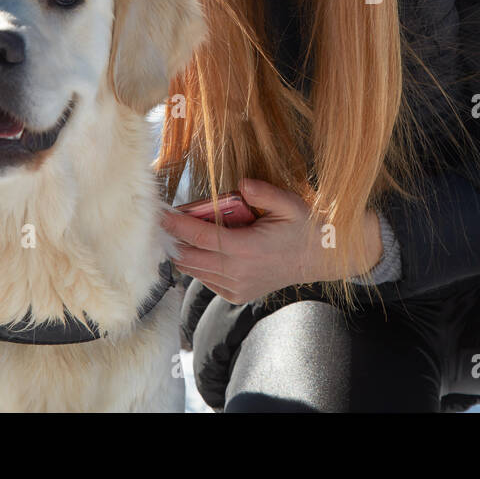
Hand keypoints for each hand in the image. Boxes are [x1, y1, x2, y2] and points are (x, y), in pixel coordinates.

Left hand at [161, 177, 382, 303]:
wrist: (319, 258)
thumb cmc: (303, 227)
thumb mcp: (289, 203)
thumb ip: (264, 192)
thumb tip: (242, 184)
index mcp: (246, 250)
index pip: (199, 236)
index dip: (176, 225)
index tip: (160, 214)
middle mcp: (237, 273)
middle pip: (189, 257)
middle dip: (172, 239)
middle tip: (163, 222)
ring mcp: (235, 287)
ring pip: (194, 270)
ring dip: (183, 251)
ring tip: (177, 232)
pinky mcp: (236, 295)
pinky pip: (206, 279)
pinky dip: (197, 264)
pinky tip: (200, 247)